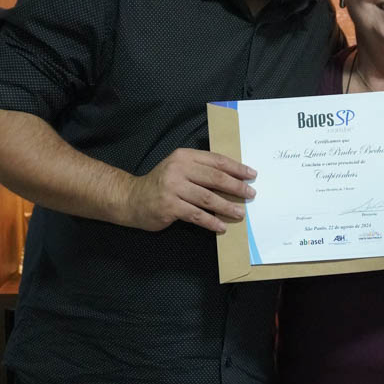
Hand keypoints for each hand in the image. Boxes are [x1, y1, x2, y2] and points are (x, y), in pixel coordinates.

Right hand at [127, 148, 256, 233]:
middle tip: (250, 194)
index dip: (236, 168)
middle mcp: (178, 169)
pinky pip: (197, 215)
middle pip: (215, 178)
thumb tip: (232, 178)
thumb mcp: (179, 168)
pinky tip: (222, 226)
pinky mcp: (170, 207)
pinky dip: (212, 222)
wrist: (132, 199)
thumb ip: (200, 169)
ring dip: (227, 207)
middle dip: (236, 187)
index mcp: (184, 157)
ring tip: (240, 213)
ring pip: (208, 198)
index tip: (251, 175)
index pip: (216, 161)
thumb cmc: (161, 184)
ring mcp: (173, 188)